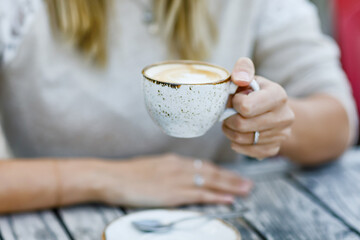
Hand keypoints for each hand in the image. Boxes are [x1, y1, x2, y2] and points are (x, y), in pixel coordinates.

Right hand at [97, 153, 252, 206]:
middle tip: (248, 183)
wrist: (112, 177)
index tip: (232, 175)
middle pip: (212, 172)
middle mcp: (180, 167)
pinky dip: (216, 197)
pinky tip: (228, 199)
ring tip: (246, 190)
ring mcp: (178, 180)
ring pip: (210, 182)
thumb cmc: (128, 174)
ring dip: (230, 186)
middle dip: (232, 178)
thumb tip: (179, 176)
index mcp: (174, 161)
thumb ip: (168, 171)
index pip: (204, 166)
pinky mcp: (173, 193)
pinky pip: (200, 195)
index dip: (221, 172)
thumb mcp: (151, 167)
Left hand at [222, 58, 294, 159]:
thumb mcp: (250, 77)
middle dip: (228, 119)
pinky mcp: (275, 148)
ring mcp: (281, 134)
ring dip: (230, 132)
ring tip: (230, 123)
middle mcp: (284, 116)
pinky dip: (237, 145)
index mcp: (278, 95)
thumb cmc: (255, 92)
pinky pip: (249, 152)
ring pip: (242, 139)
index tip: (235, 100)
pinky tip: (237, 135)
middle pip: (242, 125)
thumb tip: (239, 78)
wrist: (272, 111)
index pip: (246, 107)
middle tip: (226, 115)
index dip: (234, 104)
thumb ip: (243, 70)